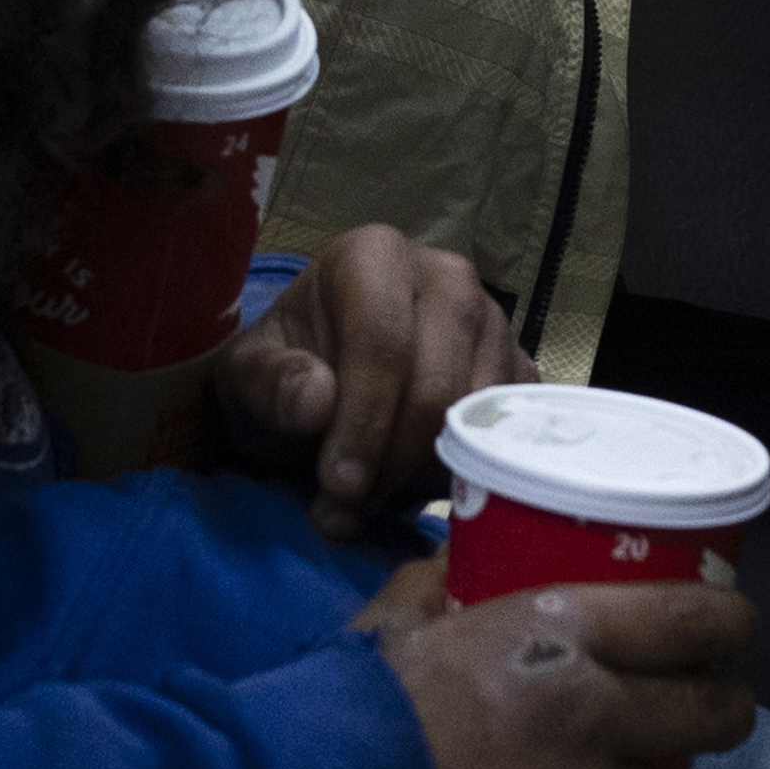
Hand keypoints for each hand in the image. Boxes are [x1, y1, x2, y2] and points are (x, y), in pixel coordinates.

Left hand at [210, 224, 529, 538]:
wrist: (325, 378)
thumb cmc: (288, 369)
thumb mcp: (249, 376)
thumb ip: (270, 384)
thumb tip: (317, 401)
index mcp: (375, 256)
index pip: (382, 340)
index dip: (363, 421)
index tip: (337, 484)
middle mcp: (447, 277)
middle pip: (438, 384)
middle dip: (391, 462)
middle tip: (344, 512)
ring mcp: (493, 322)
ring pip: (478, 416)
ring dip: (422, 478)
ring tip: (367, 505)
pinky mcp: (520, 369)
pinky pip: (508, 433)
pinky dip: (464, 474)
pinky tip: (410, 488)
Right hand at [352, 560, 757, 768]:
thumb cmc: (341, 713)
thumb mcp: (394, 623)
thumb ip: (442, 587)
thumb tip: (465, 561)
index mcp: (555, 632)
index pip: (695, 617)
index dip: (734, 622)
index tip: (737, 629)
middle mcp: (593, 715)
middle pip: (715, 712)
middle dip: (720, 707)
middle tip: (701, 710)